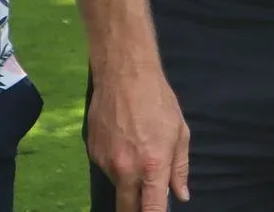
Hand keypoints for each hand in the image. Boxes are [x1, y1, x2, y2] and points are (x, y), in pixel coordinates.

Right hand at [88, 67, 191, 209]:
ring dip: (127, 184)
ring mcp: (106, 163)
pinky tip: (123, 143)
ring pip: (117, 188)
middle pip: (127, 209)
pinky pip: (106, 170)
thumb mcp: (179, 132)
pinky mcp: (92, 154)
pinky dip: (116, 166)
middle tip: (146, 200)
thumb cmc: (158, 101)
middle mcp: (126, 171)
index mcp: (152, 166)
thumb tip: (181, 194)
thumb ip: (180, 168)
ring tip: (137, 154)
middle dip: (136, 210)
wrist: (124, 75)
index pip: (151, 210)